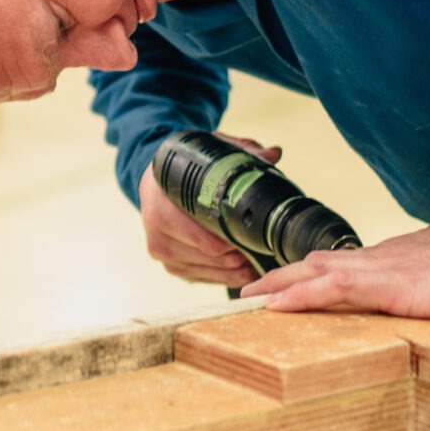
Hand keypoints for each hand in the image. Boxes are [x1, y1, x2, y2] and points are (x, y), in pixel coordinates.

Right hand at [136, 132, 279, 288]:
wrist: (155, 184)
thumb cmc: (184, 170)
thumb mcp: (209, 154)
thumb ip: (241, 152)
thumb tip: (274, 153)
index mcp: (160, 206)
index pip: (205, 237)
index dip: (235, 238)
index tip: (255, 235)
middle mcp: (157, 233)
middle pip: (211, 256)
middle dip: (239, 254)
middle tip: (263, 248)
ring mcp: (162, 253)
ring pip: (210, 271)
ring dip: (235, 269)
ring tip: (257, 259)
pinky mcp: (170, 267)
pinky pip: (204, 278)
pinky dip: (225, 276)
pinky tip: (241, 267)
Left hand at [243, 218, 429, 320]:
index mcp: (402, 258)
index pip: (347, 263)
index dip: (314, 272)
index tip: (290, 282)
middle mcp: (385, 258)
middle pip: (321, 263)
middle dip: (284, 276)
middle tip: (252, 289)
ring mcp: (385, 269)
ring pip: (318, 272)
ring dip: (280, 284)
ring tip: (247, 296)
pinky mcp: (392, 285)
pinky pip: (333, 289)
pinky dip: (300, 296)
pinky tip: (274, 305)